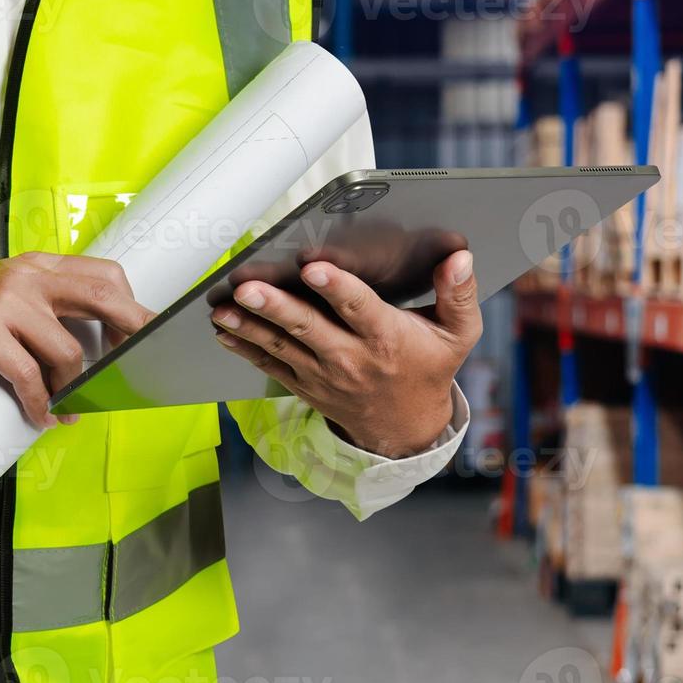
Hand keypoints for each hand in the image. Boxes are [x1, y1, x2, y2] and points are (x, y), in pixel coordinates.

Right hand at [0, 252, 154, 426]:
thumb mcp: (9, 302)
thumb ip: (49, 312)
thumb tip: (100, 349)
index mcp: (38, 266)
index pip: (104, 275)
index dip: (132, 307)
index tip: (145, 338)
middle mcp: (26, 276)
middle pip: (102, 297)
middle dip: (130, 334)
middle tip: (138, 368)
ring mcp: (3, 301)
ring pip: (66, 350)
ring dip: (74, 388)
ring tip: (68, 408)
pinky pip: (27, 374)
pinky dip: (40, 403)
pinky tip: (41, 415)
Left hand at [210, 250, 479, 458]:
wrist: (405, 426)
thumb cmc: (429, 368)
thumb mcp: (458, 334)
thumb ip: (458, 294)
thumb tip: (459, 257)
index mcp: (387, 339)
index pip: (360, 309)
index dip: (336, 289)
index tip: (313, 268)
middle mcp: (352, 357)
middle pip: (309, 328)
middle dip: (275, 307)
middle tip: (247, 288)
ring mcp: (324, 374)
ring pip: (282, 347)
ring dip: (249, 326)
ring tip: (222, 308)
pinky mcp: (305, 385)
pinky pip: (270, 366)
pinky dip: (246, 348)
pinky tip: (223, 330)